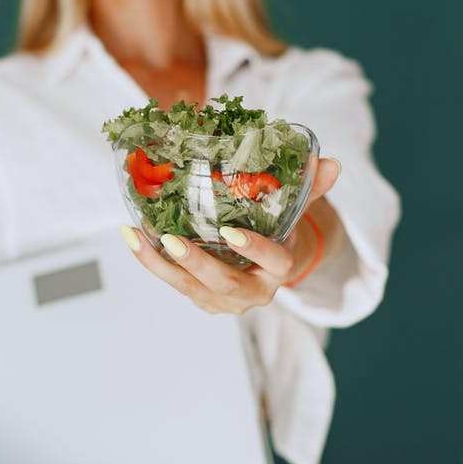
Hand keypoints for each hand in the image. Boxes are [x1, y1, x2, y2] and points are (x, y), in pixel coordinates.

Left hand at [122, 156, 341, 315]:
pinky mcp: (203, 300)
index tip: (231, 231)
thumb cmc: (281, 231)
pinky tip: (132, 237)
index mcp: (282, 268)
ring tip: (136, 235)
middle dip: (196, 262)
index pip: (273, 262)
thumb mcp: (296, 210)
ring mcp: (226, 301)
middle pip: (224, 283)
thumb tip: (330, 162)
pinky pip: (175, 283)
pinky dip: (152, 262)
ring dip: (160, 263)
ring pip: (190, 287)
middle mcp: (255, 292)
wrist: (272, 267)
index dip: (254, 249)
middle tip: (170, 238)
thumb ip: (311, 187)